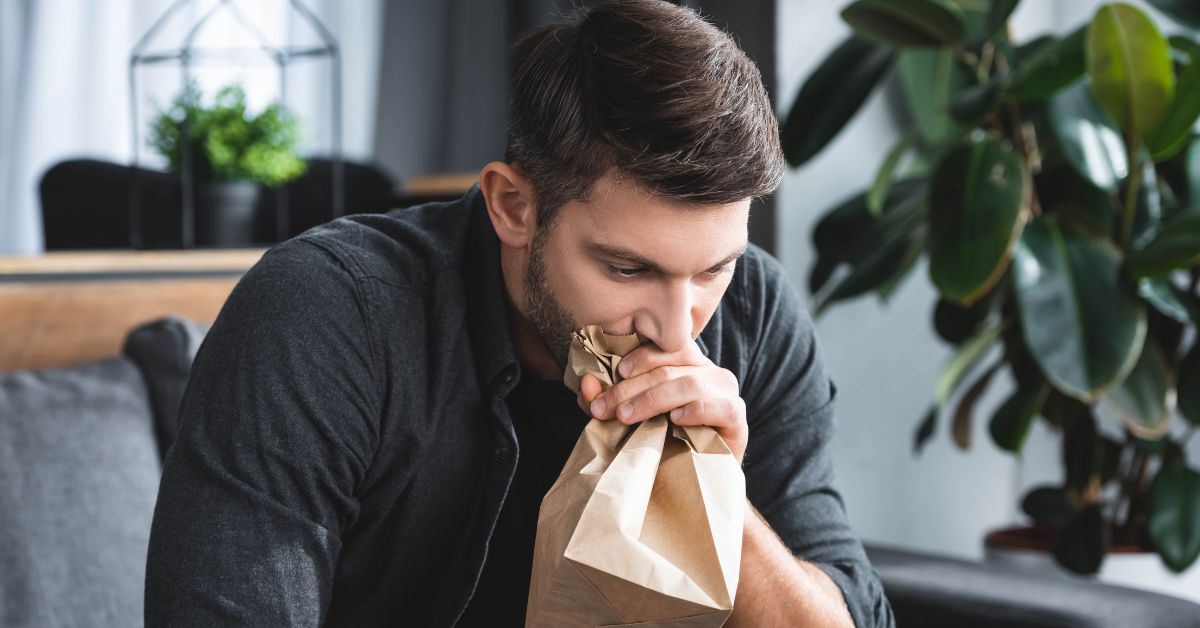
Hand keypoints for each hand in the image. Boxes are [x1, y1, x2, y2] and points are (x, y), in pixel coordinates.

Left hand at [574, 339, 747, 462]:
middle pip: (669, 368)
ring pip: (690, 384)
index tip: (615, 375)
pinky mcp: (737, 416)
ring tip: (628, 416)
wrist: (697, 480)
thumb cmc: (663, 443)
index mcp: (686, 363)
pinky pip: (721, 406)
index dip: (638, 358)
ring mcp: (726, 391)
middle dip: (632, 388)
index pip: (665, 347)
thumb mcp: (630, 418)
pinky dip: (695, 410)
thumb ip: (608, 400)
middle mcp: (708, 371)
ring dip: (654, 399)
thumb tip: (586, 383)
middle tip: (606, 408)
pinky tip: (675, 420)